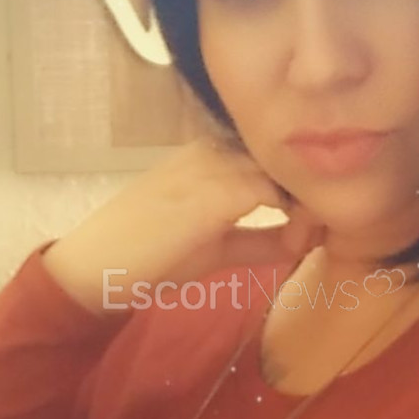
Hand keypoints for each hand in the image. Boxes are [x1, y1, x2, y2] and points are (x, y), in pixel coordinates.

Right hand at [41, 134, 324, 315]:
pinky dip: (295, 219)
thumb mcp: (215, 246)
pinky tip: (299, 243)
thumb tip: (303, 241)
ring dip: (308, 206)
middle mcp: (210, 150)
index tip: (316, 224)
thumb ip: (258, 239)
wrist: (96, 268)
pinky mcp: (211, 193)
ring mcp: (209, 167)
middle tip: (323, 233)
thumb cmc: (150, 257)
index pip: (272, 157)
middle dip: (311, 195)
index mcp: (208, 155)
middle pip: (283, 159)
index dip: (301, 188)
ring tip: (314, 238)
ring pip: (283, 172)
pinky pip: (272, 193)